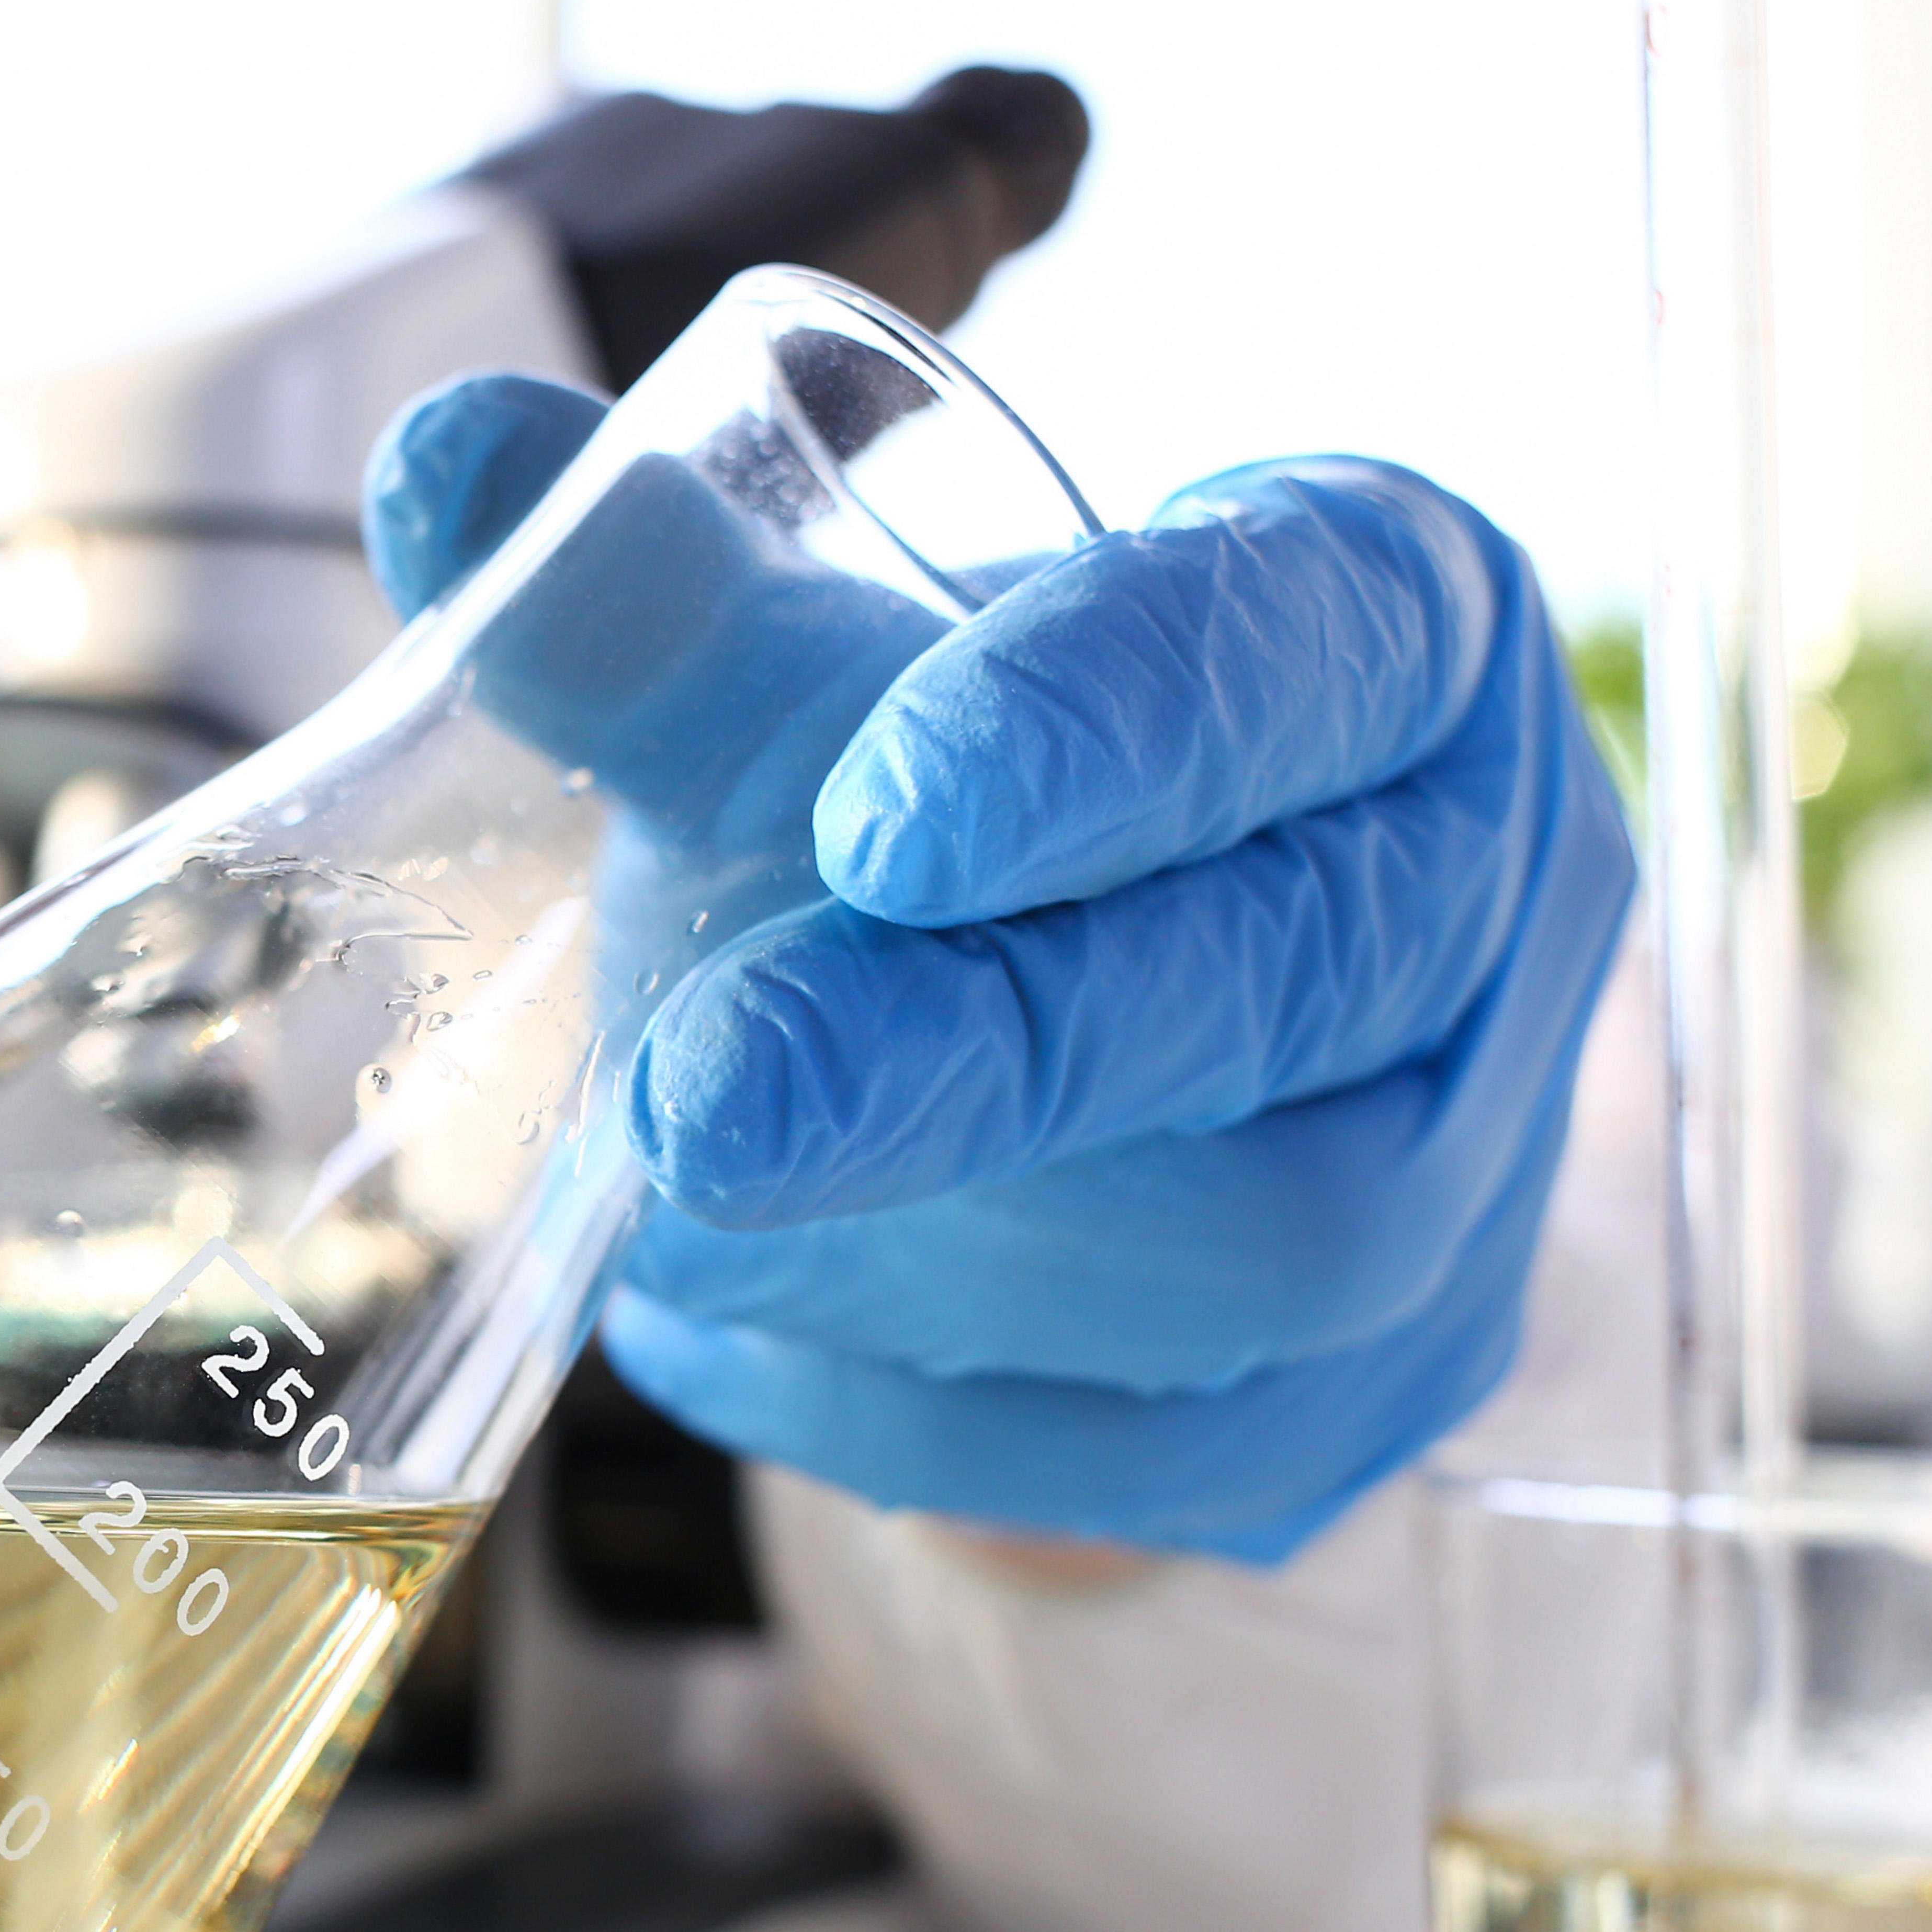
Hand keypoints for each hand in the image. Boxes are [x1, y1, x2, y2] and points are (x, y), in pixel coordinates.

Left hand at [368, 373, 1634, 1562]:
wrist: (1085, 1006)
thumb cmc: (971, 788)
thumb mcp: (845, 658)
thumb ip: (650, 585)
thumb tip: (441, 473)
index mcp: (1399, 642)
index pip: (1295, 659)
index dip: (1098, 735)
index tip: (879, 820)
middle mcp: (1490, 909)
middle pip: (1275, 991)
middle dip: (971, 1056)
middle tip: (698, 1101)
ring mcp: (1465, 1188)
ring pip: (1234, 1262)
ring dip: (914, 1246)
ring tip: (677, 1198)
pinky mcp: (1363, 1406)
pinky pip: (1145, 1458)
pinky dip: (897, 1398)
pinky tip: (725, 1318)